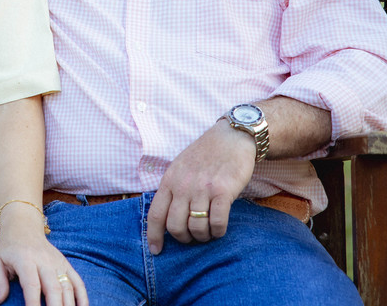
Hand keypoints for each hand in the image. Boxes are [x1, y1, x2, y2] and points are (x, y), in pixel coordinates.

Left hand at [0, 205, 86, 305]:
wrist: (24, 226)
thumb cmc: (9, 249)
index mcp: (26, 260)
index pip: (32, 285)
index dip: (33, 304)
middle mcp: (45, 261)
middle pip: (54, 288)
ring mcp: (58, 263)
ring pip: (68, 287)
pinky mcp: (66, 264)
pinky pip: (78, 282)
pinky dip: (83, 297)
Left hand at [146, 121, 255, 252]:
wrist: (232, 137)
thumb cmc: (205, 154)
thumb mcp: (180, 166)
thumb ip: (173, 188)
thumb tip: (165, 215)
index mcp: (170, 180)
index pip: (155, 214)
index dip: (154, 236)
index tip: (156, 250)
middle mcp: (183, 185)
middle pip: (175, 226)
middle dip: (184, 239)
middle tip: (193, 237)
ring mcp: (203, 188)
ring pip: (196, 228)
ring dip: (203, 236)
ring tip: (208, 232)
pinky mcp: (223, 191)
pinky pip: (217, 222)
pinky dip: (218, 231)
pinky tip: (220, 228)